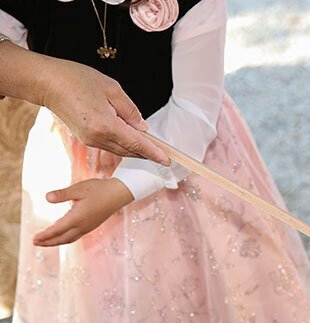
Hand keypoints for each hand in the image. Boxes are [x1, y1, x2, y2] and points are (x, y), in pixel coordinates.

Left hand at [33, 178, 133, 246]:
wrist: (119, 193)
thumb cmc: (99, 189)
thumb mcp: (79, 189)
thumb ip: (62, 194)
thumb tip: (47, 198)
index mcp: (77, 218)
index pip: (57, 230)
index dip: (45, 235)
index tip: (34, 239)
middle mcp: (83, 226)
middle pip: (62, 239)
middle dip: (48, 242)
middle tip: (36, 243)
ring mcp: (88, 227)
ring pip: (69, 239)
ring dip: (57, 242)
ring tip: (46, 242)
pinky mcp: (92, 225)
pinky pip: (76, 236)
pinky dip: (66, 238)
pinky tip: (63, 234)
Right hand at [38, 56, 169, 164]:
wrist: (46, 83)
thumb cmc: (77, 80)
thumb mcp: (112, 89)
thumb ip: (130, 110)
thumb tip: (142, 128)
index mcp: (106, 126)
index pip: (137, 144)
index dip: (154, 153)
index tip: (167, 160)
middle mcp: (98, 138)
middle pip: (130, 151)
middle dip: (148, 153)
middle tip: (164, 154)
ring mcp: (90, 140)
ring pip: (120, 150)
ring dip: (136, 150)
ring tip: (151, 148)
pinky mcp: (85, 138)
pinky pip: (110, 145)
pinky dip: (123, 145)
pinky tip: (131, 140)